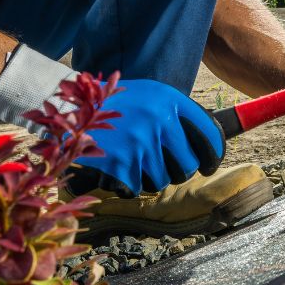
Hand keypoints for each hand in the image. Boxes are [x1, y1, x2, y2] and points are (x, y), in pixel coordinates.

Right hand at [67, 80, 223, 196]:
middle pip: (187, 166)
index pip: (209, 135)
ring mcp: (138, 142)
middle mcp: (158, 119)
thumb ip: (176, 115)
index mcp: (169, 100)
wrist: (71, 105)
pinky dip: (128, 183)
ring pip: (162, 180)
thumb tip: (210, 146)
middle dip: (178, 171)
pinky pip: (136, 188)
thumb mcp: (150, 96)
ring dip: (150, 177)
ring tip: (134, 161)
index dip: (213, 155)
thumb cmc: (116, 105)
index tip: (209, 165)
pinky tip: (118, 167)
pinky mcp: (119, 162)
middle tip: (166, 167)